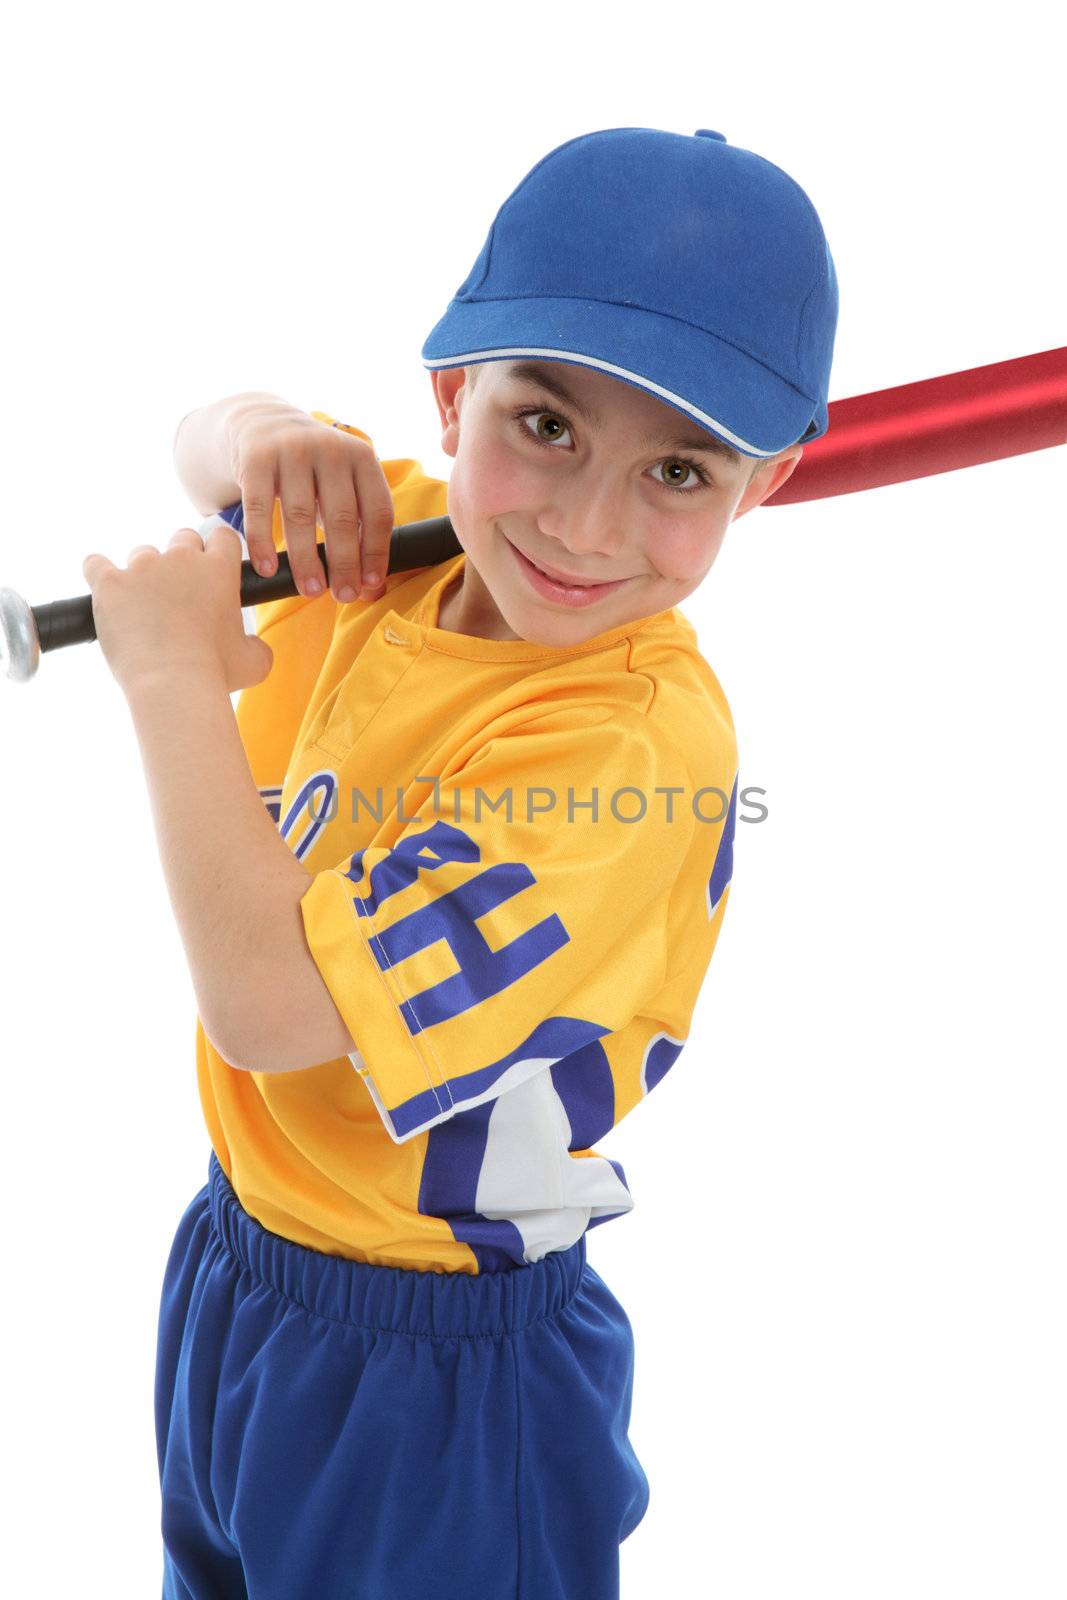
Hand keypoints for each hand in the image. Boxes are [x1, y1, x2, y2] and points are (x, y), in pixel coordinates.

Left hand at [82, 525, 273, 697]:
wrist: (172, 685)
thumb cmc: (215, 674)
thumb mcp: (255, 662)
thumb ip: (257, 644)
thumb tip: (254, 646)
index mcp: (219, 569)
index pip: (222, 536)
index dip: (217, 552)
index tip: (211, 573)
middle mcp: (181, 558)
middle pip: (182, 538)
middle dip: (181, 561)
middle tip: (178, 595)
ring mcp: (142, 567)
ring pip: (141, 554)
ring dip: (144, 573)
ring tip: (143, 608)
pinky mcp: (109, 582)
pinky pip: (95, 564)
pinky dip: (100, 574)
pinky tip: (107, 592)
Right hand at [226, 404, 395, 603]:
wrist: (264, 425)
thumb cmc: (313, 472)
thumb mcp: (342, 490)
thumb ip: (359, 533)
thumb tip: (374, 590)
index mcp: (362, 458)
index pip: (377, 511)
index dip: (376, 551)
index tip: (371, 585)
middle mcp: (331, 449)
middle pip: (341, 516)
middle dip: (343, 563)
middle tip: (343, 596)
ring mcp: (292, 450)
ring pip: (300, 516)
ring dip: (305, 560)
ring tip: (310, 591)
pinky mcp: (256, 458)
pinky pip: (259, 508)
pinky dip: (263, 542)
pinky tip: (268, 569)